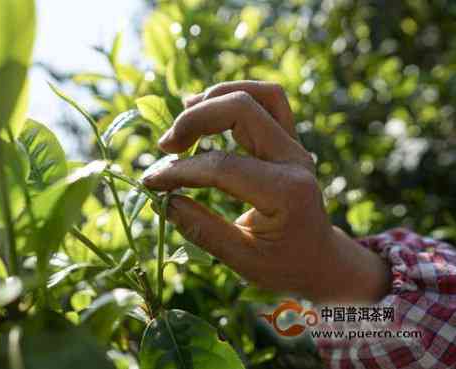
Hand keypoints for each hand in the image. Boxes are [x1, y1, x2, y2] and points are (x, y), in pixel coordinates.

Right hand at [143, 81, 389, 302]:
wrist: (321, 260)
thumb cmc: (284, 266)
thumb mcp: (242, 260)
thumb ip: (202, 229)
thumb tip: (163, 201)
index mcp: (286, 192)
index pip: (221, 166)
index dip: (179, 171)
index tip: (151, 182)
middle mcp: (295, 159)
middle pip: (241, 109)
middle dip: (194, 120)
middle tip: (165, 146)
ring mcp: (296, 145)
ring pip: (258, 95)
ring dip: (214, 98)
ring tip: (182, 117)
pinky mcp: (291, 140)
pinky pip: (268, 99)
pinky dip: (234, 95)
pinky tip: (206, 106)